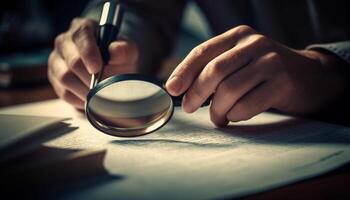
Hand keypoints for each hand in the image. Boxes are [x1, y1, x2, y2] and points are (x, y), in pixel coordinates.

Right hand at [48, 18, 138, 108]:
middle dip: (91, 77)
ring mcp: (57, 59)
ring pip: (65, 77)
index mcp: (83, 28)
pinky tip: (90, 99)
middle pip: (73, 60)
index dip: (89, 53)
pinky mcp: (54, 77)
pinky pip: (63, 92)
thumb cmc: (119, 57)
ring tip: (99, 95)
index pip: (81, 36)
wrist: (113, 70)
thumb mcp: (128, 51)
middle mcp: (65, 41)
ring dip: (85, 90)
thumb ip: (125, 49)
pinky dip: (78, 99)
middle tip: (105, 87)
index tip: (97, 68)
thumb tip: (115, 51)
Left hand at [166, 25, 346, 125]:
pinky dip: (236, 115)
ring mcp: (271, 61)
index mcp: (238, 36)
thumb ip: (215, 68)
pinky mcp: (283, 82)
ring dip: (217, 110)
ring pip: (229, 90)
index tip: (171, 90)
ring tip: (217, 117)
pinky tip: (235, 115)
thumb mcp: (240, 60)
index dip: (184, 71)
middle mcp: (254, 44)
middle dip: (196, 93)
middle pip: (214, 71)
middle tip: (189, 108)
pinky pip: (248, 105)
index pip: (203, 51)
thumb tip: (180, 88)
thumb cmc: (263, 71)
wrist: (308, 76)